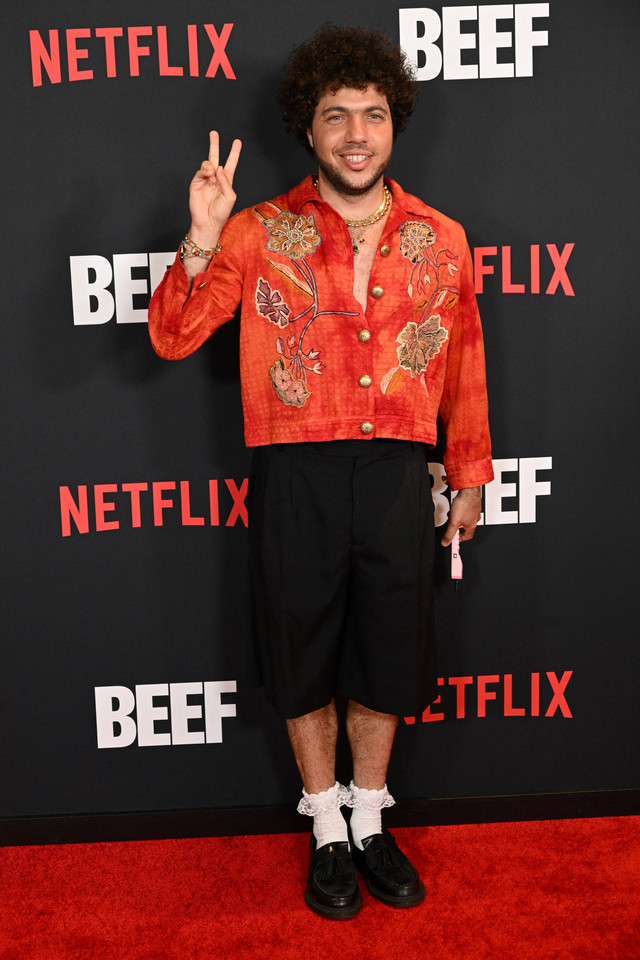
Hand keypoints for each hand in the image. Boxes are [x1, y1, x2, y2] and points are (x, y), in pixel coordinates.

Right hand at [188, 131, 241, 245]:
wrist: (208, 222)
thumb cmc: (221, 213)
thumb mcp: (230, 197)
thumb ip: (226, 181)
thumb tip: (219, 167)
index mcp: (226, 181)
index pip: (230, 163)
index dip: (234, 153)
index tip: (237, 141)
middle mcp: (216, 178)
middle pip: (215, 157)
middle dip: (214, 145)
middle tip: (214, 133)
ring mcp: (205, 180)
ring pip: (208, 163)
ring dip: (211, 167)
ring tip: (213, 177)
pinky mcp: (196, 182)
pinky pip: (201, 171)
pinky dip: (205, 171)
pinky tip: (209, 176)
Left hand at [440, 486, 481, 546]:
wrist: (469, 490)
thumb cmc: (465, 504)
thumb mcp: (453, 522)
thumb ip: (449, 533)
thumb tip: (445, 542)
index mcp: (471, 526)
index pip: (466, 537)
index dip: (459, 539)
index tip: (454, 539)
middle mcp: (474, 520)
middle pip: (464, 527)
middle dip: (456, 526)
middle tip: (450, 524)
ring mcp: (474, 512)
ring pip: (464, 518)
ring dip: (456, 517)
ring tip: (451, 514)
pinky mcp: (473, 505)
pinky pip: (465, 511)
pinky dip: (459, 510)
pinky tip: (455, 507)